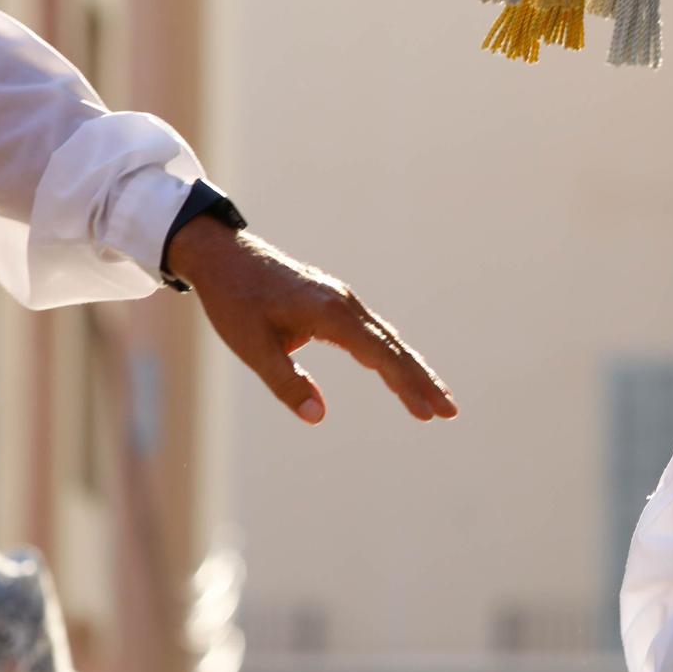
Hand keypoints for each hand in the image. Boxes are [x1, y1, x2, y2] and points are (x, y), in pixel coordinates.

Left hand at [164, 216, 456, 424]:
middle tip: (450, 412)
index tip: (427, 413)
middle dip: (423, 381)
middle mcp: (345, 304)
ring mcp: (343, 301)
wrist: (222, 256)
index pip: (380, 355)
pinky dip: (392, 355)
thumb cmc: (234, 300)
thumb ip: (286, 382)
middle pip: (395, 347)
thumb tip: (318, 416)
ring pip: (388, 340)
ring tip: (435, 399)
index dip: (406, 386)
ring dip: (412, 370)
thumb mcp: (252, 346)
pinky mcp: (335, 303)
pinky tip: (399, 371)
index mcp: (330, 313)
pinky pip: (374, 333)